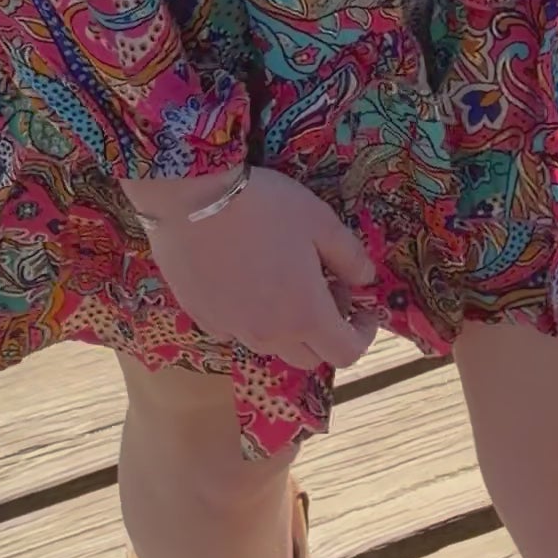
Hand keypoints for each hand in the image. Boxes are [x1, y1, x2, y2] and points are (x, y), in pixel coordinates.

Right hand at [131, 170, 380, 372]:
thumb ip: (350, 257)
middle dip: (326, 331)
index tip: (363, 310)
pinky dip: (252, 316)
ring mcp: (232, 330)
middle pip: (310, 357)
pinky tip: (247, 279)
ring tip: (284, 280)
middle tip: (325, 289)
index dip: (363, 335)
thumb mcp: (321, 222)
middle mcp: (269, 335)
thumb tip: (365, 279)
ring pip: (272, 345)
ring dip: (289, 325)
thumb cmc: (265, 207)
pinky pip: (237, 330)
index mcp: (305, 315)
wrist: (192, 200)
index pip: (346, 352)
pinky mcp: (203, 318)